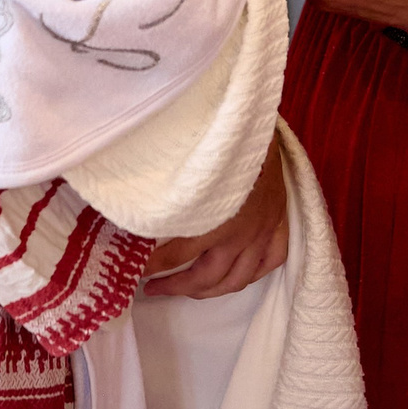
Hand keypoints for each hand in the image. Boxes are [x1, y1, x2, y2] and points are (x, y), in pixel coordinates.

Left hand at [141, 137, 288, 297]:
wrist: (253, 118)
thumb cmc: (213, 135)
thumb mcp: (177, 164)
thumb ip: (158, 192)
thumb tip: (128, 207)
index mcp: (213, 219)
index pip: (176, 256)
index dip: (153, 267)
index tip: (135, 270)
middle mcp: (240, 233)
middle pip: (207, 277)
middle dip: (177, 287)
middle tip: (154, 289)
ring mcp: (262, 230)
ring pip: (238, 278)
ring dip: (211, 290)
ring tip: (190, 290)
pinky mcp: (279, 222)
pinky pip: (272, 260)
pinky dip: (255, 273)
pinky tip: (238, 276)